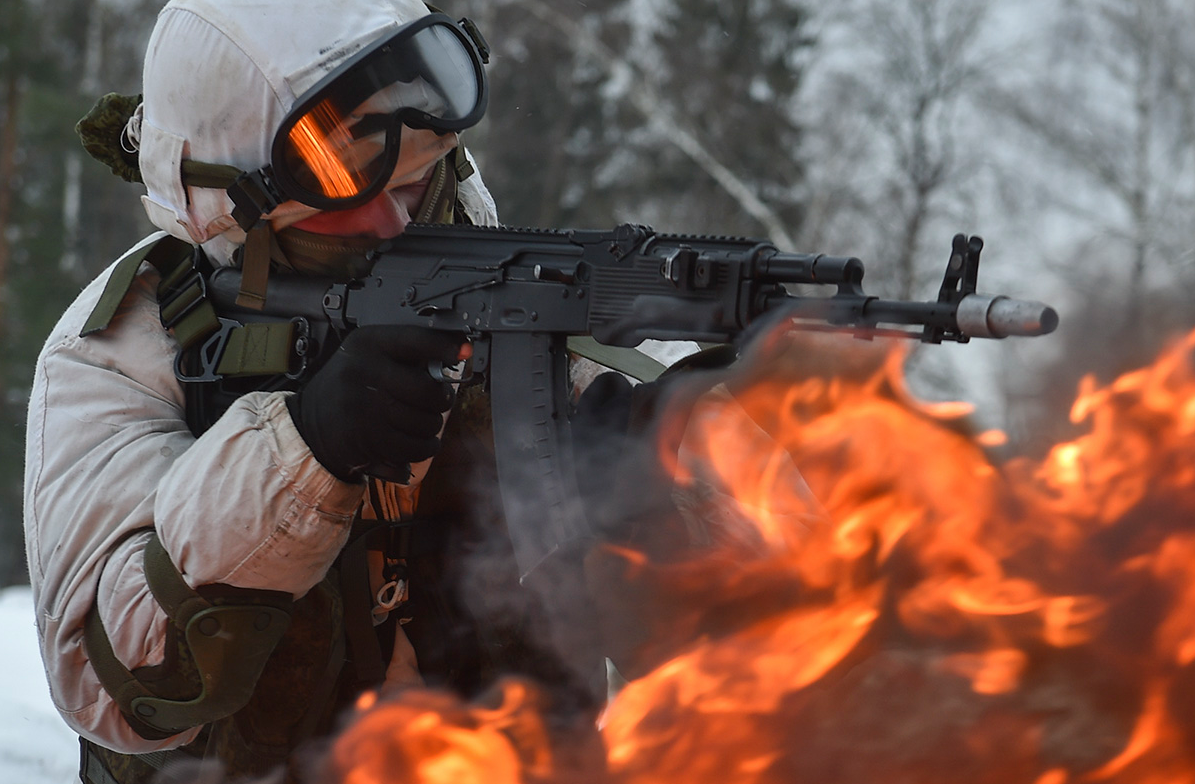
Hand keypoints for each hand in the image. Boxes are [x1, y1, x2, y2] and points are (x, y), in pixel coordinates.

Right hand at [288, 325, 465, 482]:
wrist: (309, 427)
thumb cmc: (348, 388)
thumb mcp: (366, 358)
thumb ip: (405, 355)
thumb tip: (457, 354)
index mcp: (367, 344)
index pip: (415, 339)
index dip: (445, 345)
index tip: (462, 351)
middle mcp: (364, 371)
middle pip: (428, 389)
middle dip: (442, 398)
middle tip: (439, 399)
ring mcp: (365, 407)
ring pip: (426, 421)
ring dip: (432, 426)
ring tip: (420, 421)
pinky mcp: (368, 439)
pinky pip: (417, 446)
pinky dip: (425, 447)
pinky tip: (418, 440)